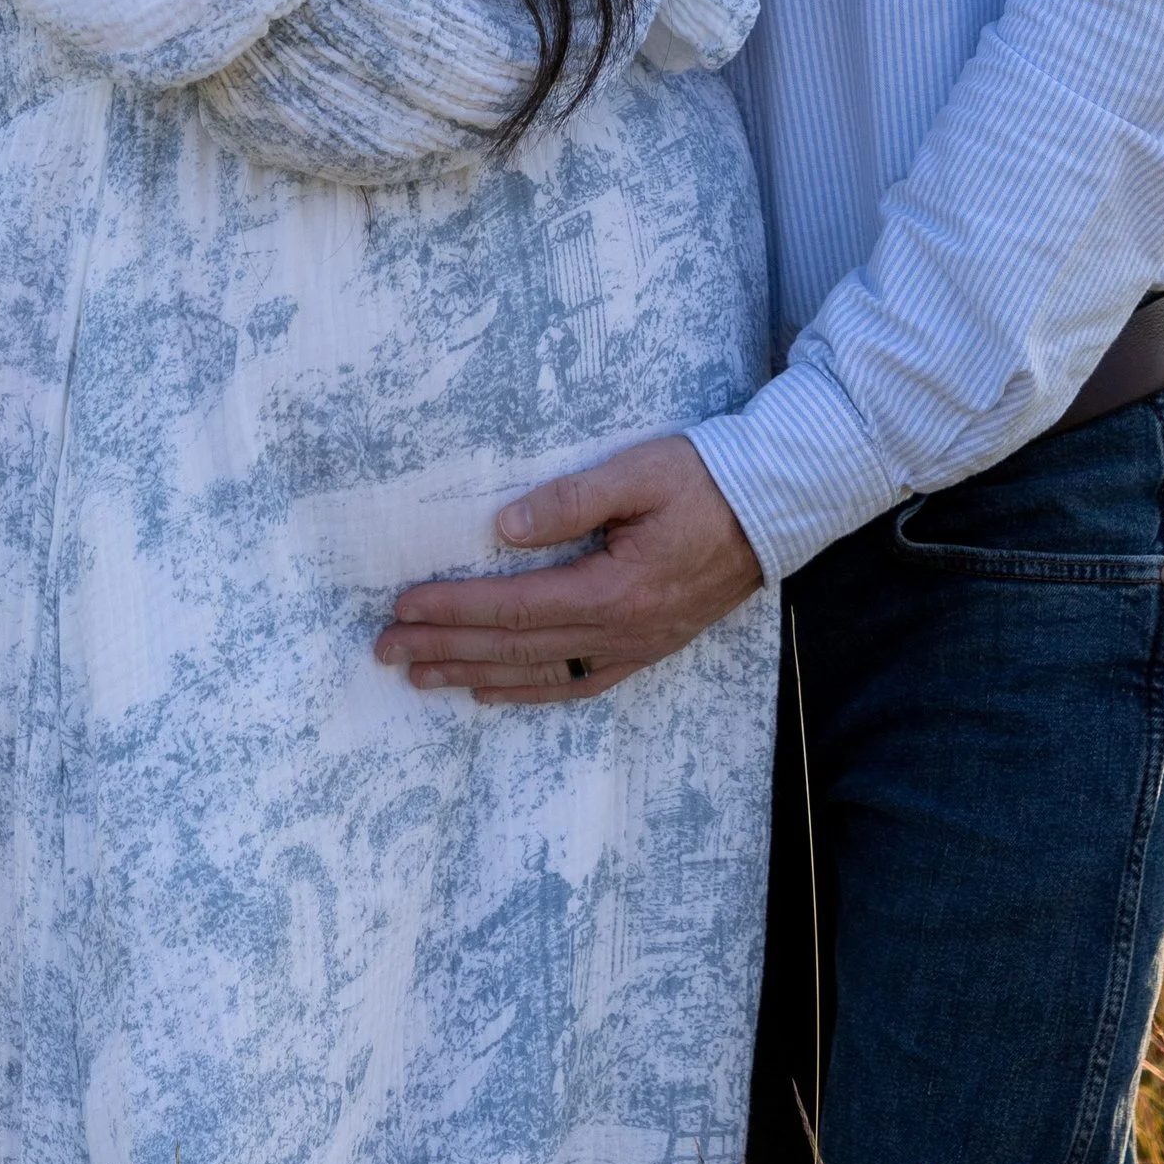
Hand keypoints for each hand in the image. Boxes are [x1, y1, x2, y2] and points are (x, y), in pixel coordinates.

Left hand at [375, 435, 763, 703]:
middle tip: (386, 649)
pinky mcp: (649, 647)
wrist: (777, 505)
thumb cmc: (708, 478)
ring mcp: (636, 647)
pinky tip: (492, 691)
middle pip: (516, 648)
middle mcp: (621, 632)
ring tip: (421, 676)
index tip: (403, 607)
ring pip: (539, 673)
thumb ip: (571, 500)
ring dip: (474, 674)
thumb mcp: (639, 472)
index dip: (454, 610)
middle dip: (446, 648)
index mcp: (615, 590)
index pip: (515, 607)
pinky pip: (577, 683)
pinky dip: (529, 691)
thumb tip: (504, 530)